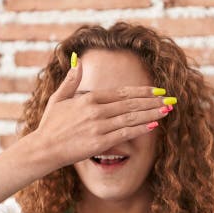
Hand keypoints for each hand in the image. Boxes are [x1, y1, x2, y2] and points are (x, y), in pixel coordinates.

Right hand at [30, 59, 172, 170]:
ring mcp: (98, 127)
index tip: (157, 89)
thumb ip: (71, 81)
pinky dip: (140, 129)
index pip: (121, 92)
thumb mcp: (58, 98)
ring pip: (131, 117)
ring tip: (167, 110)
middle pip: (130, 103)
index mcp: (88, 98)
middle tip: (169, 98)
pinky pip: (124, 134)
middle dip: (152, 100)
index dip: (142, 91)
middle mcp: (96, 110)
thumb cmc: (51, 125)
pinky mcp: (99, 143)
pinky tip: (153, 125)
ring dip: (151, 113)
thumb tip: (79, 63)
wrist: (43, 149)